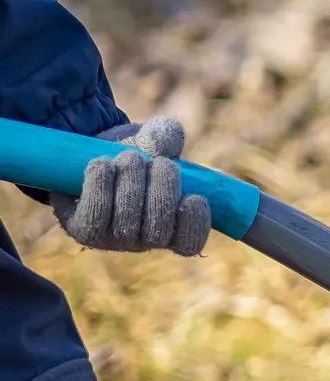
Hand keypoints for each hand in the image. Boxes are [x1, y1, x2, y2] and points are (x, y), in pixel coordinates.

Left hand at [54, 116, 211, 255]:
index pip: (189, 245)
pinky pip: (95, 214)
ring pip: (127, 221)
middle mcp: (143, 241)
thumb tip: (162, 144)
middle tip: (159, 162)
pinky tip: (102, 165)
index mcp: (171, 228)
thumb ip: (166, 136)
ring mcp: (112, 239)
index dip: (195, 225)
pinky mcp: (84, 230)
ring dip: (131, 181)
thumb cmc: (130, 150)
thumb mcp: (152, 138)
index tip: (194, 197)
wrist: (85, 154)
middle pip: (158, 231)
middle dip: (162, 191)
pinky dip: (101, 185)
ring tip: (128, 157)